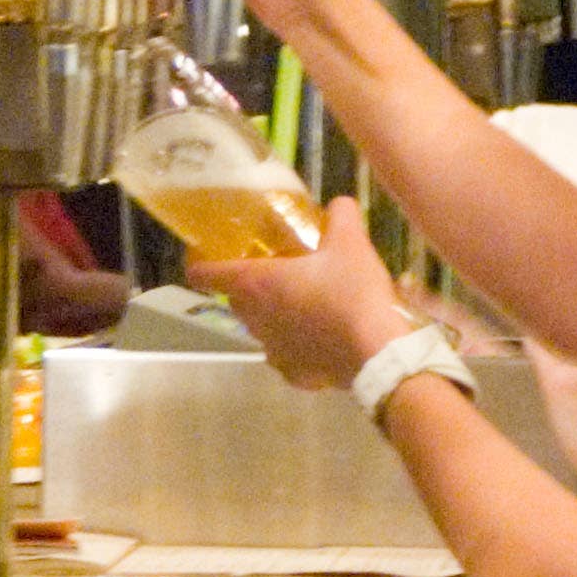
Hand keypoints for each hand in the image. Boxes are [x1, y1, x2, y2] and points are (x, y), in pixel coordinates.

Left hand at [197, 196, 415, 393]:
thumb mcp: (351, 243)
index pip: (205, 275)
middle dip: (250, 286)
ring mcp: (273, 352)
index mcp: (258, 284)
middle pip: (237, 300)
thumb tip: (338, 203)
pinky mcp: (294, 374)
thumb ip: (340, 216)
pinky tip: (322, 337)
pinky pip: (288, 355)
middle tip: (277, 271)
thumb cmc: (353, 292)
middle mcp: (256, 320)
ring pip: (262, 329)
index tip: (205, 255)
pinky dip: (299, 345)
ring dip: (275, 315)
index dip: (199, 264)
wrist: (377, 352)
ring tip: (305, 303)